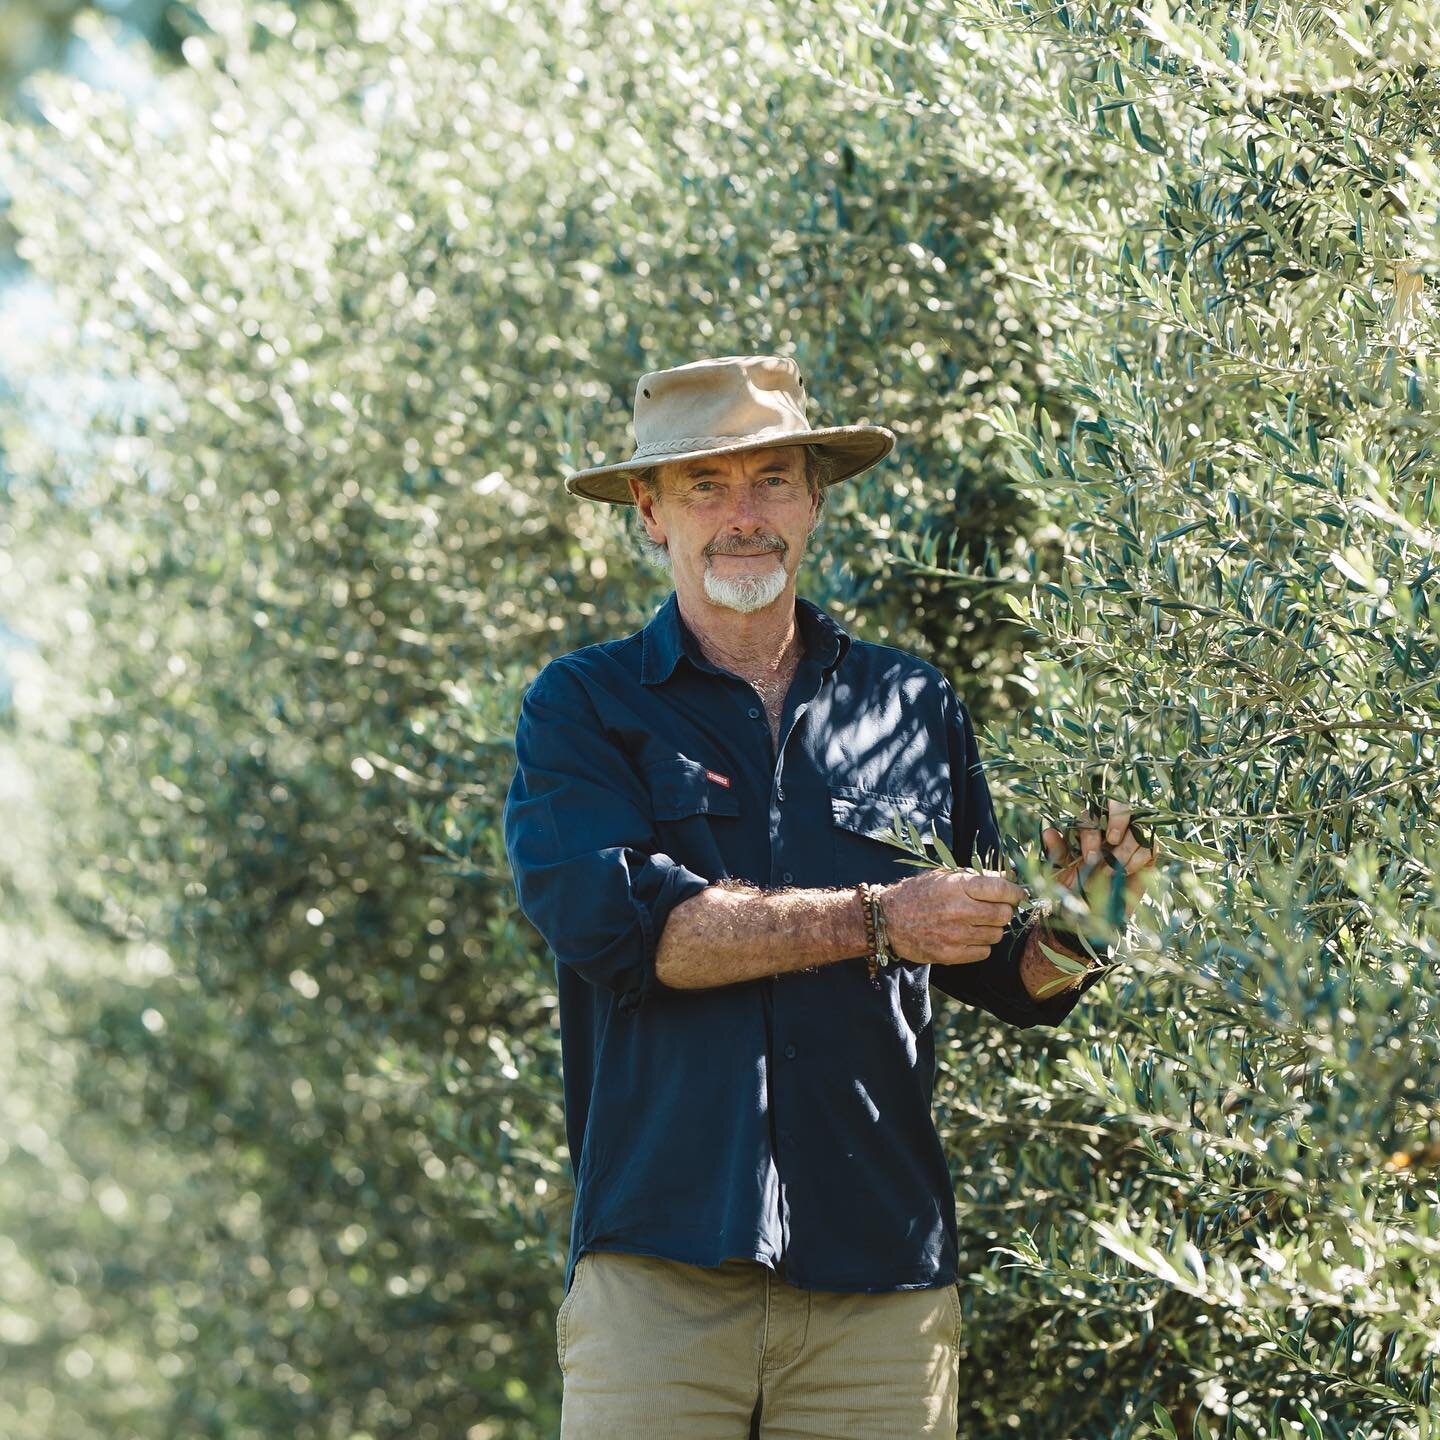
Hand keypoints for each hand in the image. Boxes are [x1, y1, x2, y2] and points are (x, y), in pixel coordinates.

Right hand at [881, 868, 1027, 965]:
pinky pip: (983, 952)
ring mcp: (955, 934)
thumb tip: (1009, 877)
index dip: (1015, 892)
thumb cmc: (918, 893)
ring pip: (996, 934)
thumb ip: (977, 877)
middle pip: (1004, 914)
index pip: (1001, 889)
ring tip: (978, 922)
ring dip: (992, 928)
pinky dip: (981, 945)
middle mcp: (958, 909)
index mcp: (958, 886)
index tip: (1017, 894)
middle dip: (1005, 911)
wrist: (887, 920)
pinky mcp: (950, 954)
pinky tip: (969, 936)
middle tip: (997, 909)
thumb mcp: (944, 876)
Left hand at [1040, 799, 1156, 934]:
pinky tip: (1126, 871)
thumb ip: (1057, 851)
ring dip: (1125, 848)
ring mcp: (1132, 837)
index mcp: (1088, 826)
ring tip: (1113, 870)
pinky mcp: (1148, 852)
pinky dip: (1138, 857)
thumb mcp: (1062, 871)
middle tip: (1111, 842)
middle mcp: (1110, 827)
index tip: (1089, 856)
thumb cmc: (1076, 887)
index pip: (1091, 812)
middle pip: (1120, 804)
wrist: (1097, 912)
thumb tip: (1048, 831)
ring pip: (1137, 825)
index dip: (1092, 831)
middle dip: (1117, 820)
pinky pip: (1150, 844)